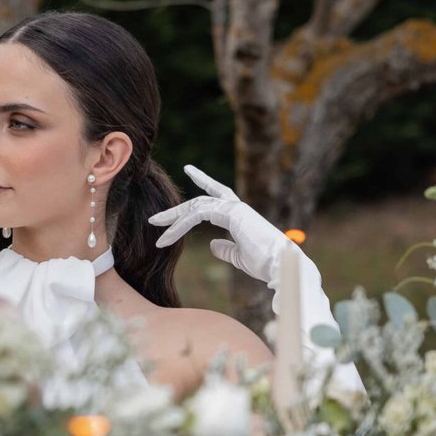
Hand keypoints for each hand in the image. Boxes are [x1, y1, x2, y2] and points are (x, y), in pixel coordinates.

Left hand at [147, 165, 292, 285]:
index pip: (216, 195)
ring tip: (155, 226)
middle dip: (177, 210)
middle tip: (155, 219)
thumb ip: (225, 248)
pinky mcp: (230, 213)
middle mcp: (235, 207)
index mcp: (238, 215)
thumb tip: (213, 245)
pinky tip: (167, 237)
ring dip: (173, 217)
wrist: (280, 265)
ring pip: (195, 206)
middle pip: (200, 200)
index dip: (202, 182)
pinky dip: (180, 225)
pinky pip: (197, 214)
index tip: (189, 170)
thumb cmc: (264, 263)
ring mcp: (233, 208)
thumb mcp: (239, 256)